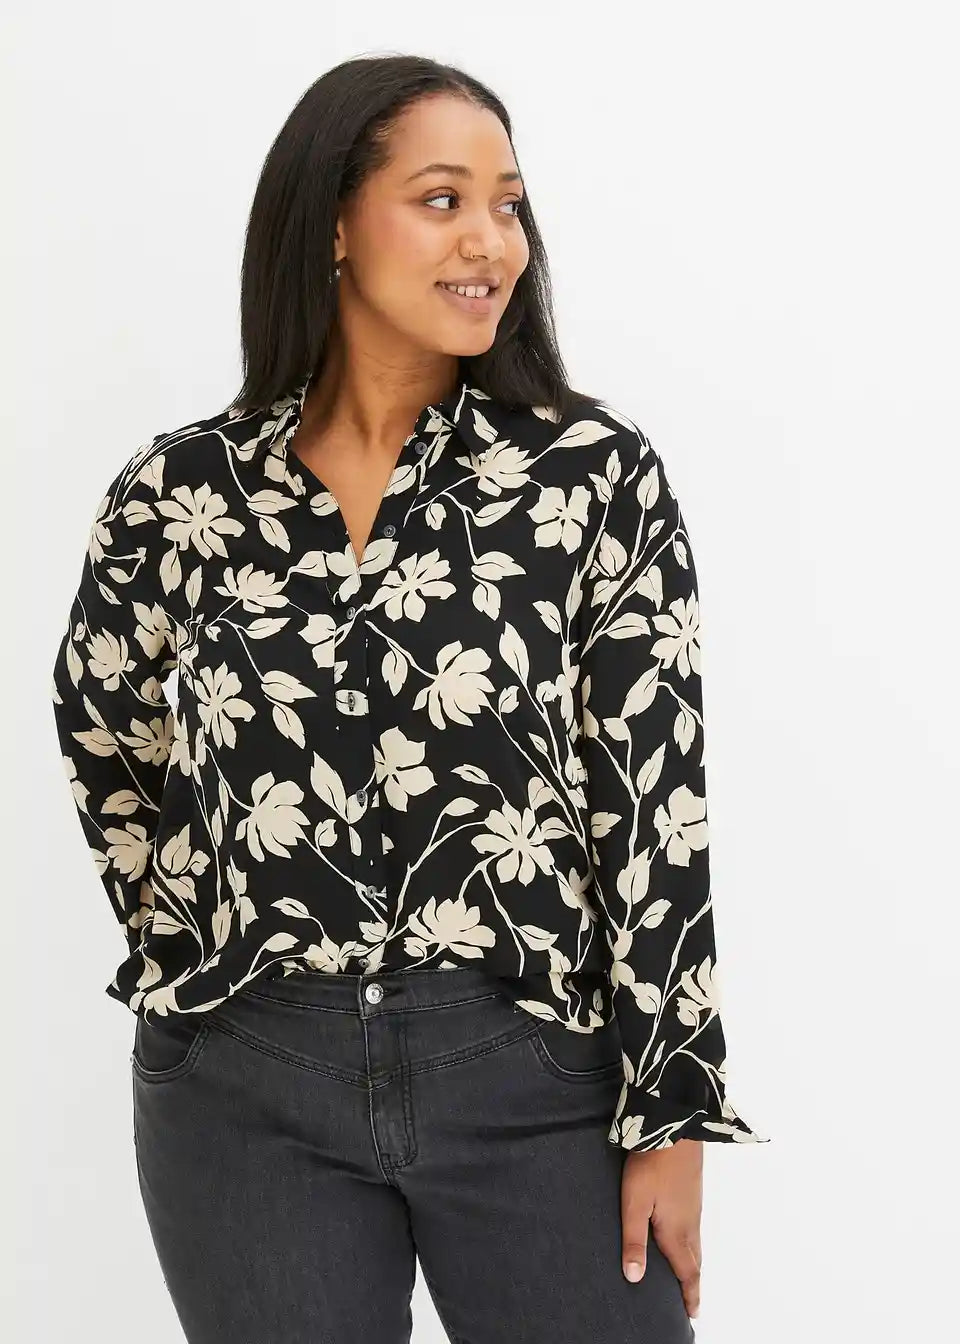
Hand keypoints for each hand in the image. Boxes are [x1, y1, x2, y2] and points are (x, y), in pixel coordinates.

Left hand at [620, 1138, 702, 1319]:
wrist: (675, 1125)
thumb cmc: (652, 1164)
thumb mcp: (635, 1203)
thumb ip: (634, 1240)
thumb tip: (634, 1277)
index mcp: (676, 1230)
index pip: (686, 1271)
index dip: (689, 1294)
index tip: (692, 1313)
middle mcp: (690, 1221)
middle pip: (695, 1260)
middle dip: (693, 1282)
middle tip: (691, 1301)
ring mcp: (694, 1204)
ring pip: (696, 1242)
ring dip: (693, 1262)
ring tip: (686, 1274)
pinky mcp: (693, 1190)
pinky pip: (696, 1225)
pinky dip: (693, 1242)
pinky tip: (683, 1235)